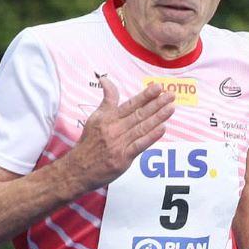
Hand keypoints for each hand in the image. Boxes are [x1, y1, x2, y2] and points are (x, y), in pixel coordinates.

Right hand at [66, 75, 174, 190]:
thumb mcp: (95, 117)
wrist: (78, 168)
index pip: (130, 104)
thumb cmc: (88, 143)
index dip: (145, 96)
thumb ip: (106, 100)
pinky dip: (151, 137)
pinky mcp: (122, 158)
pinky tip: (162, 129)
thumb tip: (105, 79)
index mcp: (108, 118)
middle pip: (139, 114)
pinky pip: (139, 145)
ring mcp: (119, 143)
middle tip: (171, 95)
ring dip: (158, 117)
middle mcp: (114, 129)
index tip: (158, 88)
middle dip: (157, 104)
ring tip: (171, 108)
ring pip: (142, 127)